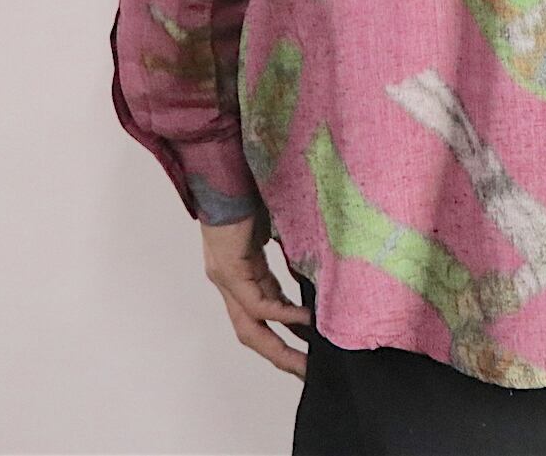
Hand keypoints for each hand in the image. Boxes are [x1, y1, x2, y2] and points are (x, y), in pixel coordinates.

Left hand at [200, 205, 312, 378]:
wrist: (227, 172)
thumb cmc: (250, 190)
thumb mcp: (276, 229)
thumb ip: (289, 253)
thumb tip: (319, 266)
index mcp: (243, 272)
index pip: (262, 316)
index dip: (283, 336)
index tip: (308, 352)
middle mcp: (230, 282)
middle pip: (252, 333)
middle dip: (281, 356)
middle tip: (307, 373)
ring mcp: (227, 278)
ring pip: (251, 326)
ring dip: (278, 348)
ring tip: (306, 361)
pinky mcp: (229, 269)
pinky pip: (257, 302)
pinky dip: (281, 314)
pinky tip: (304, 319)